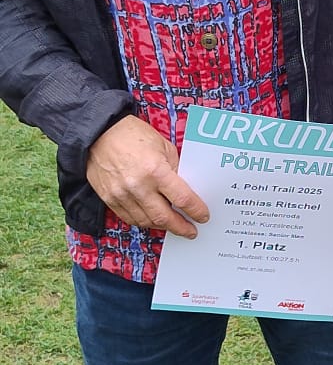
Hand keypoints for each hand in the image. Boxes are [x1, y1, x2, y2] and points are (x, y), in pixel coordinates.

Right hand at [86, 114, 209, 237]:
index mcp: (155, 170)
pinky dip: (144, 222)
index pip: (182, 199)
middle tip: (191, 231)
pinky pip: (129, 218)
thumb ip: (175, 169)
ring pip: (146, 221)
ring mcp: (122, 195)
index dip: (196, 211)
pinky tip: (153, 220)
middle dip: (181, 227)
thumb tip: (186, 189)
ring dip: (162, 226)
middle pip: (164, 217)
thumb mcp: (163, 147)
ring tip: (173, 225)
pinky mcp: (109, 199)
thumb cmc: (132, 135)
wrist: (99, 133)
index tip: (202, 216)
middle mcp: (138, 186)